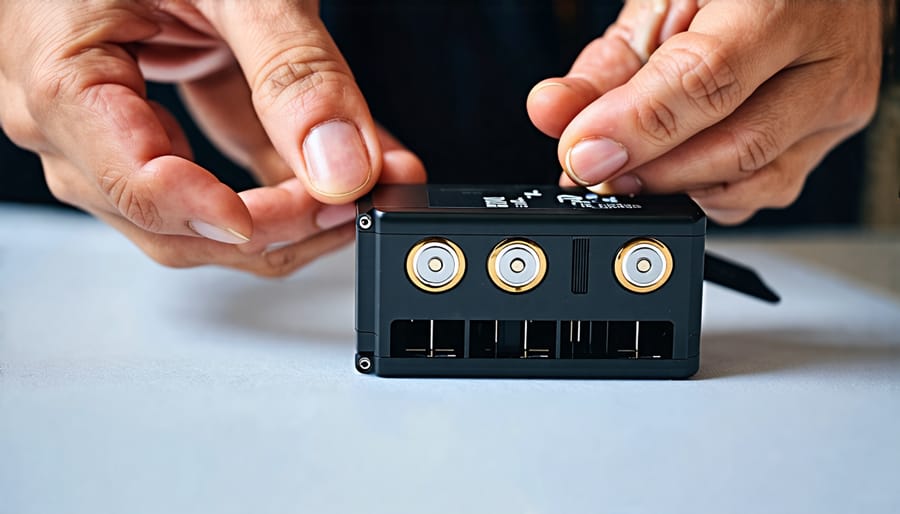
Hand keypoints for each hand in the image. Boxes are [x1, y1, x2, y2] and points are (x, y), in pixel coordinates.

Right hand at [0, 1, 424, 275]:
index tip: (315, 213)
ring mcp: (111, 124)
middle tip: (361, 199)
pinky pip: (218, 170)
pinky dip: (286, 174)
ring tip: (371, 182)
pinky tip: (344, 165)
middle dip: (279, 226)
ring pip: (199, 214)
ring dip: (291, 210)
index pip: (141, 187)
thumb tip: (340, 163)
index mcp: (62, 75)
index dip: (237, 220)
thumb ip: (291, 69)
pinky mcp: (153, 119)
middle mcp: (73, 117)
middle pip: (174, 222)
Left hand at [527, 0, 882, 223]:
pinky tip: (674, 173)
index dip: (635, 128)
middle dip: (652, 173)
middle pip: (736, 147)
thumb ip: (606, 66)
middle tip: (596, 174)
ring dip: (676, 192)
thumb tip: (552, 114)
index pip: (706, 80)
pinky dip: (708, 195)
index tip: (582, 155)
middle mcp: (824, 61)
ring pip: (753, 184)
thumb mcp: (660, 6)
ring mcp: (833, 108)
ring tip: (628, 173)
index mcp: (781, 4)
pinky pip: (764, 192)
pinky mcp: (827, 143)